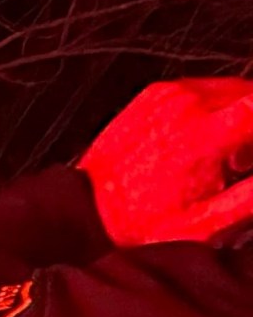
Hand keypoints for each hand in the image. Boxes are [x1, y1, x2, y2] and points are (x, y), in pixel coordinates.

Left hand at [79, 79, 252, 245]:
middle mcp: (187, 104)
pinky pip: (206, 91)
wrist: (81, 211)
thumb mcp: (208, 224)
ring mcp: (169, 94)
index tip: (251, 161)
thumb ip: (252, 197)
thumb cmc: (139, 225)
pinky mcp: (156, 93)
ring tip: (229, 161)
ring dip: (243, 119)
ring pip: (234, 91)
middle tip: (242, 167)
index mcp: (203, 135)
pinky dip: (219, 111)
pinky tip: (208, 146)